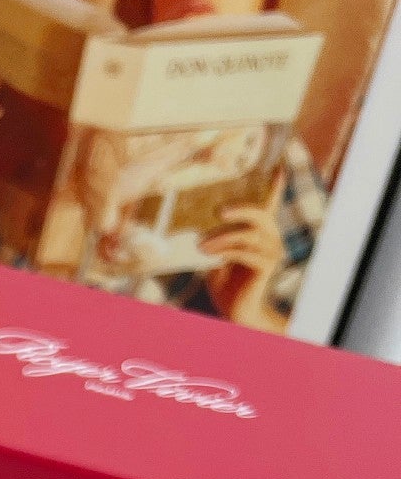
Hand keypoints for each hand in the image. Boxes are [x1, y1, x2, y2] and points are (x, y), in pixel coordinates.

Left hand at [201, 182, 286, 330]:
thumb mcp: (216, 258)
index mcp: (259, 233)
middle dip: (240, 209)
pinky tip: (210, 254)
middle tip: (218, 210)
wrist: (235, 311)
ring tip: (201, 245)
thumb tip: (198, 230)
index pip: (270, 205)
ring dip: (222, 237)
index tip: (280, 167)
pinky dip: (226, 251)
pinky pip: (246, 252)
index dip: (276, 186)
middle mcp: (270, 239)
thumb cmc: (225, 285)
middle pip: (260, 214)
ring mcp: (271, 252)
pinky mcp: (266, 266)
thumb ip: (213, 242)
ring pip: (248, 234)